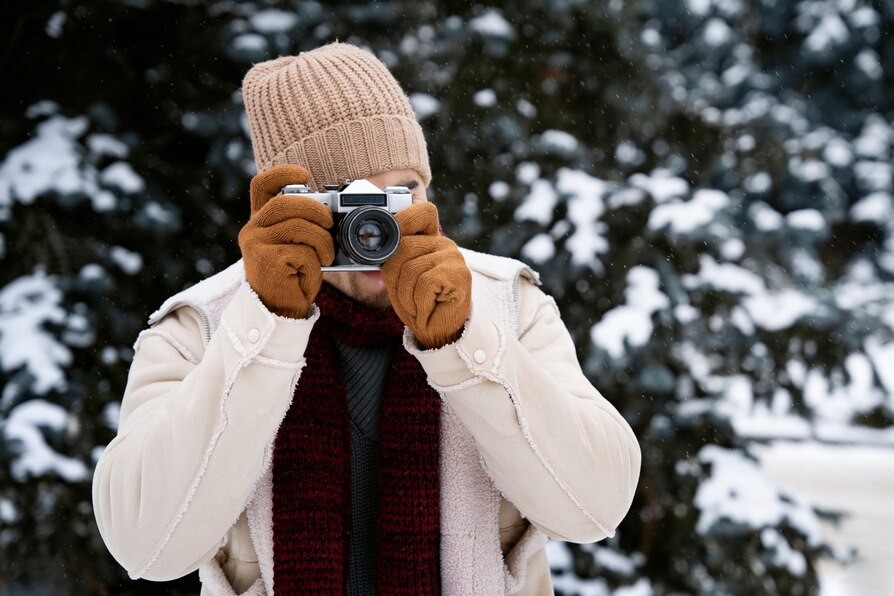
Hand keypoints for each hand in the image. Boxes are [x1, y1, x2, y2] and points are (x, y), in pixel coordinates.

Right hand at [238, 165, 333, 318]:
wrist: (279, 312)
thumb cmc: (293, 277)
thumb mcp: (297, 246)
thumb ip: (304, 225)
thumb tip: (333, 211)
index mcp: (260, 222)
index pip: (261, 185)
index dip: (282, 173)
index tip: (305, 175)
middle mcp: (252, 230)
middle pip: (286, 202)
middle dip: (316, 210)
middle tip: (331, 224)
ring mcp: (256, 245)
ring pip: (299, 227)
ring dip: (323, 241)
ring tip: (326, 256)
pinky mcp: (266, 262)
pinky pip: (303, 252)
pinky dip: (315, 264)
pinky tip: (310, 274)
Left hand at [382, 202, 471, 348]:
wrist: (440, 332)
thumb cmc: (418, 303)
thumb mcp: (397, 277)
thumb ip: (391, 258)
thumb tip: (374, 250)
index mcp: (430, 239)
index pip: (421, 212)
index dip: (403, 221)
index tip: (391, 245)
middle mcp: (444, 243)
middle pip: (403, 247)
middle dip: (395, 278)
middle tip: (407, 296)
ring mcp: (454, 258)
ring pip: (411, 269)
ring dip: (406, 296)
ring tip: (419, 304)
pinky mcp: (459, 275)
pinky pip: (425, 283)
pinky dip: (419, 303)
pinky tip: (428, 308)